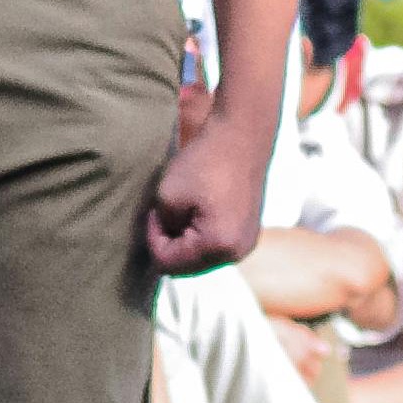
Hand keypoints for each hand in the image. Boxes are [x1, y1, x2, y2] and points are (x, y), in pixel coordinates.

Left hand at [143, 90, 267, 272]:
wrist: (241, 135)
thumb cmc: (204, 162)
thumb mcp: (168, 196)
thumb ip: (163, 228)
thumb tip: (168, 240)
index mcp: (218, 246)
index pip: (169, 263)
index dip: (153, 239)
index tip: (155, 212)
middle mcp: (237, 252)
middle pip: (188, 267)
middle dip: (170, 243)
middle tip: (165, 213)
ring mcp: (246, 244)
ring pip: (202, 258)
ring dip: (186, 240)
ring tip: (183, 209)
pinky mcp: (249, 233)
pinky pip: (217, 246)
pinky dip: (202, 235)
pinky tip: (199, 210)